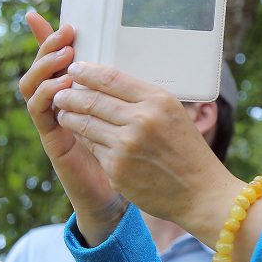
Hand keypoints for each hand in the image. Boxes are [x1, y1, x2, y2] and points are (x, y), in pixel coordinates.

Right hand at [20, 12, 127, 244]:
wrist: (127, 195)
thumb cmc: (139, 155)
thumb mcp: (139, 117)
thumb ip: (135, 93)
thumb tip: (154, 62)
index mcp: (82, 96)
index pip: (62, 60)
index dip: (58, 39)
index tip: (72, 21)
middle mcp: (63, 105)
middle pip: (44, 66)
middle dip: (50, 45)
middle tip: (67, 33)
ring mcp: (54, 121)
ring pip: (33, 84)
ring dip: (45, 66)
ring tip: (64, 55)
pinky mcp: (52, 140)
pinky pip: (39, 111)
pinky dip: (47, 94)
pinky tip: (62, 86)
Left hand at [50, 57, 240, 243]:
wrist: (201, 193)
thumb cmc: (188, 153)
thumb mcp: (175, 116)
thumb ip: (147, 101)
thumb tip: (111, 87)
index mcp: (159, 101)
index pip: (111, 78)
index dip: (87, 72)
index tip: (75, 69)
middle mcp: (142, 119)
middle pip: (93, 99)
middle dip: (70, 95)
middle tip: (60, 93)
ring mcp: (127, 144)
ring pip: (85, 123)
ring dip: (69, 116)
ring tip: (64, 112)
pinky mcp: (116, 167)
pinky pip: (90, 146)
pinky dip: (82, 138)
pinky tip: (79, 135)